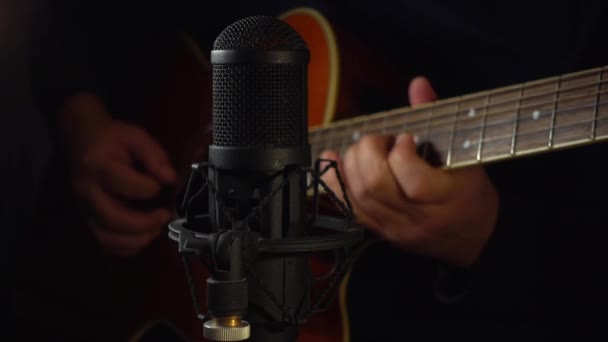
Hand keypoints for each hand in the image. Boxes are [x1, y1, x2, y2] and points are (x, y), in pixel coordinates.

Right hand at [61, 93, 176, 255]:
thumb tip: (170, 179)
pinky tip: (142, 237)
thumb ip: (155, 156)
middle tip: (165, 216)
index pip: (125, 185)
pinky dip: (125, 247)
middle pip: (113, 218)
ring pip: (106, 237)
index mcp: (99, 165)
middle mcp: (87, 190)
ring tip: (156, 230)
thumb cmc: (113, 138)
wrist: (82, 140)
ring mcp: (84, 207)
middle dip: (144, 224)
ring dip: (136, 240)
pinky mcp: (87, 218)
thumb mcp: (136, 136)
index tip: (163, 184)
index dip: (149, 188)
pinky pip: (104, 243)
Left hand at [321, 77, 498, 266]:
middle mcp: (418, 217)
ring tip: (364, 151)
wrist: (473, 237)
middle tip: (379, 142)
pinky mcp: (379, 231)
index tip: (405, 138)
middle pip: (375, 185)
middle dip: (368, 152)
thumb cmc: (469, 192)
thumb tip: (418, 84)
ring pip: (357, 197)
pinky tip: (333, 163)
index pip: (413, 180)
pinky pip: (347, 209)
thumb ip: (436, 117)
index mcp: (447, 197)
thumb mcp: (465, 154)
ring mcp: (395, 227)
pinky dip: (334, 183)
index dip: (401, 152)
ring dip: (351, 164)